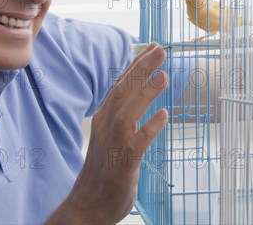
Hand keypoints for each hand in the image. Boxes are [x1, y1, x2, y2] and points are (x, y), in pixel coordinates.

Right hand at [47, 42, 168, 223]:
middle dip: (141, 69)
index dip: (136, 64)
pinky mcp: (122, 166)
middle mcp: (107, 127)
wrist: (87, 205)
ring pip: (127, 114)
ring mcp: (113, 146)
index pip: (121, 84)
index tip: (153, 46)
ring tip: (163, 75)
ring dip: (145, 94)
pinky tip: (164, 116)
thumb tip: (139, 88)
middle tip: (160, 49)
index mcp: (105, 117)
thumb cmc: (104, 168)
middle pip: (123, 92)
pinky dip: (149, 129)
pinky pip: (136, 145)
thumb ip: (125, 111)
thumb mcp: (113, 133)